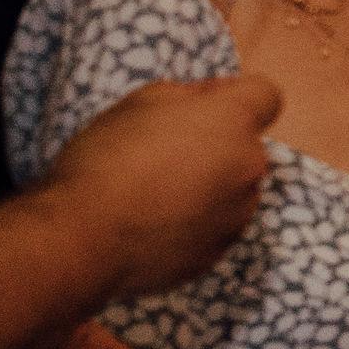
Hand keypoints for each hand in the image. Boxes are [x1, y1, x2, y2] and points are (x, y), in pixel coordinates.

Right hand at [49, 76, 279, 302]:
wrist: (83, 236)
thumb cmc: (106, 160)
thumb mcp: (141, 101)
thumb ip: (187, 96)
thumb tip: (207, 104)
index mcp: (234, 122)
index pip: (265, 95)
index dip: (231, 97)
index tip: (197, 108)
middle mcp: (249, 168)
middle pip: (244, 148)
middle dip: (215, 147)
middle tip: (161, 156)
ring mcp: (237, 215)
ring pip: (231, 191)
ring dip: (206, 188)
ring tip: (151, 195)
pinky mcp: (217, 252)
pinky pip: (212, 229)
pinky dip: (191, 225)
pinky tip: (150, 224)